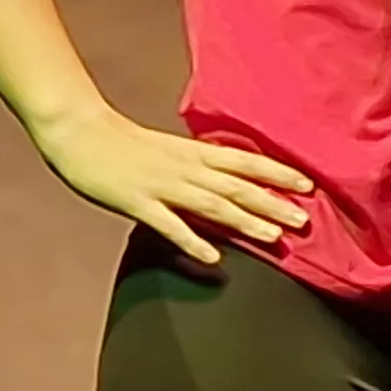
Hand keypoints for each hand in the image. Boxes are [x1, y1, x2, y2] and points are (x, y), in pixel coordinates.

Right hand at [33, 103, 313, 263]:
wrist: (81, 132)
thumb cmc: (125, 142)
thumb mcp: (171, 148)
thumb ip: (199, 163)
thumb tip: (229, 179)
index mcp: (195, 152)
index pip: (247, 161)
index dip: (279, 173)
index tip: (309, 186)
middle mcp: (186, 168)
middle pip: (238, 186)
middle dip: (273, 203)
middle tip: (305, 220)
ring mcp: (163, 185)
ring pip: (212, 205)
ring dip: (245, 222)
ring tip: (274, 238)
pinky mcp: (137, 202)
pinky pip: (169, 224)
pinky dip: (192, 240)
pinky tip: (213, 258)